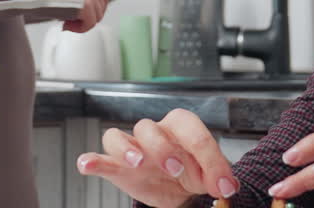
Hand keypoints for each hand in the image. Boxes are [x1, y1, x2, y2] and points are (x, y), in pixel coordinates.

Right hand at [64, 0, 110, 32]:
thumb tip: (87, 6)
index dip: (97, 6)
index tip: (88, 14)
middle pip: (101, 6)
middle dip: (88, 17)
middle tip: (72, 21)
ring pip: (96, 17)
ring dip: (82, 23)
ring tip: (66, 22)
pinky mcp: (86, 4)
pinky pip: (90, 23)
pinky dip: (79, 29)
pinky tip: (66, 25)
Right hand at [75, 108, 239, 205]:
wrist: (176, 187)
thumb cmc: (192, 171)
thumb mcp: (210, 174)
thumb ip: (217, 176)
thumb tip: (225, 187)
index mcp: (180, 126)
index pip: (192, 131)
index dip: (209, 158)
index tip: (223, 185)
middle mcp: (154, 132)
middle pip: (149, 127)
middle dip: (162, 147)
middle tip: (175, 169)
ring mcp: (132, 147)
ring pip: (118, 135)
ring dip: (125, 148)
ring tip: (136, 162)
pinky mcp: (116, 166)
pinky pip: (100, 157)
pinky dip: (93, 160)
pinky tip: (87, 164)